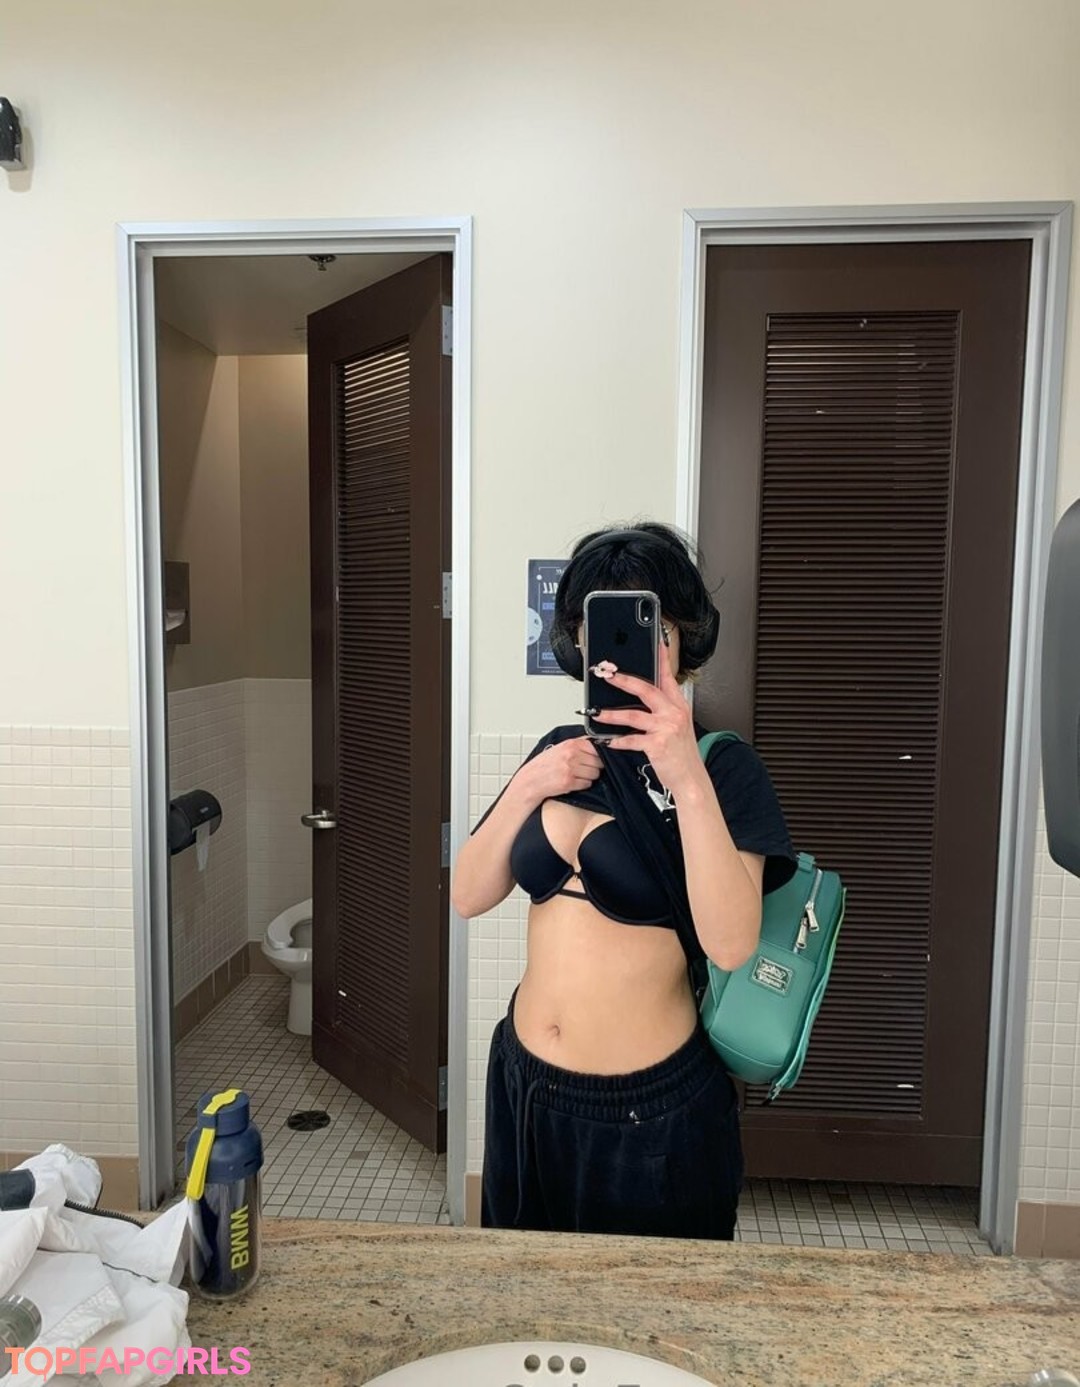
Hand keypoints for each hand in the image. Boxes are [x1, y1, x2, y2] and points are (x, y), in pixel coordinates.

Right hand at [516, 735, 602, 802]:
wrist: (531, 780)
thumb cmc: (544, 765)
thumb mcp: (560, 748)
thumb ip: (577, 744)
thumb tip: (596, 743)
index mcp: (570, 744)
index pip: (596, 747)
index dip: (597, 754)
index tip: (594, 758)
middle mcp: (571, 755)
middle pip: (598, 761)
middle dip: (594, 766)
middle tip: (584, 768)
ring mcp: (570, 769)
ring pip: (595, 774)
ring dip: (589, 777)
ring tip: (578, 775)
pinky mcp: (569, 782)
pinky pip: (587, 784)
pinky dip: (583, 785)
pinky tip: (573, 782)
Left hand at [589, 654, 705, 797]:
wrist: (691, 778)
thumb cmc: (681, 753)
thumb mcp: (677, 726)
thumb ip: (662, 710)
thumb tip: (640, 698)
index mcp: (678, 706)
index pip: (668, 677)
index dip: (661, 659)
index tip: (655, 644)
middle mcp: (674, 713)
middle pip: (647, 689)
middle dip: (624, 681)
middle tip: (608, 675)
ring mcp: (666, 728)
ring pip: (634, 715)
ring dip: (612, 714)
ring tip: (598, 712)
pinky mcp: (657, 745)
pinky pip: (632, 739)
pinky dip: (618, 740)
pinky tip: (608, 740)